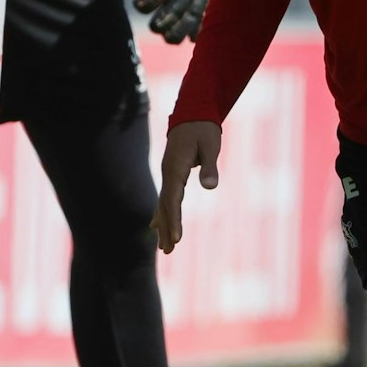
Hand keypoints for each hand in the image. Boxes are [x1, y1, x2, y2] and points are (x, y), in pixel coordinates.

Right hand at [155, 120, 221, 252]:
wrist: (192, 114)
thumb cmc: (203, 130)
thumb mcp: (211, 146)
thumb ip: (210, 166)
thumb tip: (210, 187)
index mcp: (175, 168)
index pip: (173, 199)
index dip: (174, 219)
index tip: (176, 238)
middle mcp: (168, 173)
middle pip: (164, 206)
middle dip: (166, 229)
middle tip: (168, 251)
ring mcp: (167, 174)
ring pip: (162, 204)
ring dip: (163, 225)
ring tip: (164, 248)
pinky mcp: (171, 174)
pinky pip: (165, 198)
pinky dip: (161, 213)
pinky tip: (156, 226)